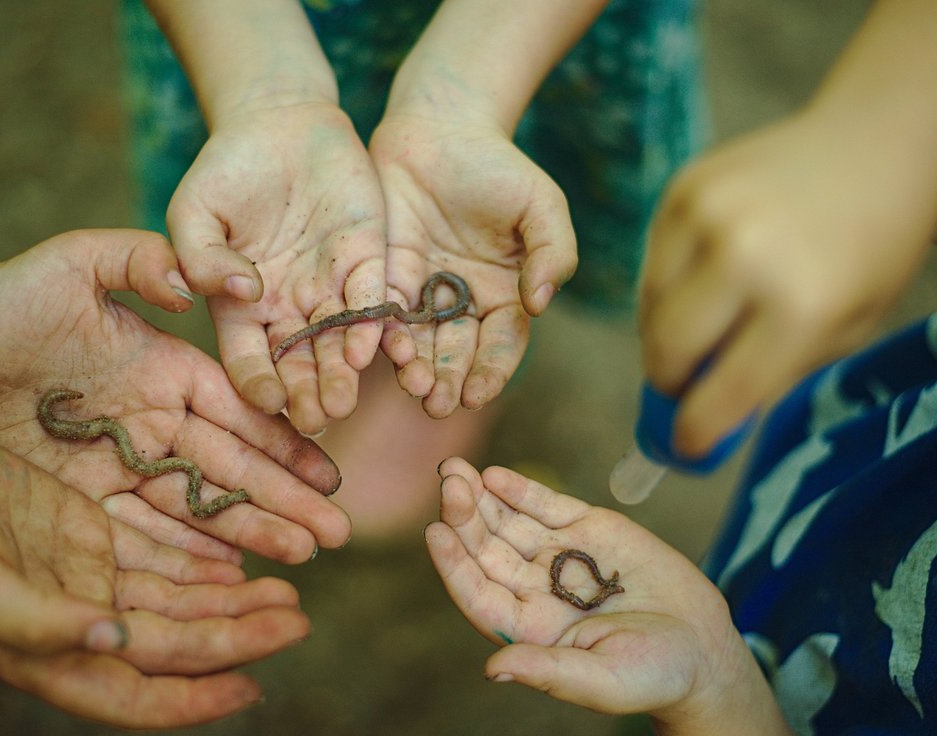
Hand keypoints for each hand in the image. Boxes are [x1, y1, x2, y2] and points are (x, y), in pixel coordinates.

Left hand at [0, 228, 350, 563]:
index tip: (329, 470)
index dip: (285, 443)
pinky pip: (143, 528)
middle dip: (286, 499)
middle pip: (232, 467)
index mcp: (169, 369)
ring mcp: (125, 461)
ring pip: (197, 504)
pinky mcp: (85, 494)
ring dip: (250, 531)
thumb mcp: (80, 259)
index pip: (240, 412)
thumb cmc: (9, 294)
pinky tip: (229, 573)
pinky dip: (186, 551)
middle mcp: (158, 420)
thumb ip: (146, 261)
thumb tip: (211, 285)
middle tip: (336, 531)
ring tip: (302, 555)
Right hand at [0, 424, 310, 727]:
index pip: (139, 693)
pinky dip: (201, 560)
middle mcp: (77, 623)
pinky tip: (240, 557)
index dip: (197, 698)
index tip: (254, 686)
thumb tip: (112, 642)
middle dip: (237, 637)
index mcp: (50, 654)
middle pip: (176, 643)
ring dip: (230, 600)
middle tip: (297, 619)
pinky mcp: (87, 532)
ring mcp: (85, 577)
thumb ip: (39, 623)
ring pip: (176, 600)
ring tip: (287, 592)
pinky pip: (159, 553)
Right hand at [166, 102, 388, 434]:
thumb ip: (201, 254)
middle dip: (309, 392)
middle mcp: (290, 310)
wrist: (280, 123)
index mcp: (242, 308)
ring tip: (346, 399)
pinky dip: (375, 324)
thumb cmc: (226, 170)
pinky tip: (376, 347)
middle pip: (300, 363)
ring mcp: (331, 290)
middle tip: (319, 418)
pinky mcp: (368, 262)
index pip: (248, 358)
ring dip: (344, 373)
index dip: (257, 381)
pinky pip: (374, 300)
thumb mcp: (195, 209)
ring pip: (341, 343)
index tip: (268, 401)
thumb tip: (240, 291)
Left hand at [369, 115, 576, 417]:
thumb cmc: (498, 167)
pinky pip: (383, 315)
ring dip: (416, 370)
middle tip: (438, 404)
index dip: (491, 372)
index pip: (501, 346)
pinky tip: (385, 352)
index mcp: (505, 297)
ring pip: (419, 344)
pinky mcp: (385, 279)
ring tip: (413, 388)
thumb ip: (553, 253)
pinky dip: (383, 336)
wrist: (439, 129)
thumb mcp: (541, 206)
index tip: (477, 394)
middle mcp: (462, 306)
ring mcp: (422, 295)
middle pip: (457, 355)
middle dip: (448, 381)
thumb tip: (541, 304)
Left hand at [425, 457, 745, 718]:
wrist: (704, 648)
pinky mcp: (589, 529)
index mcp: (529, 628)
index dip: (454, 565)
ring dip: (481, 496)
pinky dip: (521, 490)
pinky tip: (496, 475)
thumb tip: (491, 669)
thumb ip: (548, 671)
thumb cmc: (655, 676)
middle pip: (487, 550)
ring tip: (455, 470)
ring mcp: (559, 555)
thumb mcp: (602, 680)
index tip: (435, 534)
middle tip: (448, 484)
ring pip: (509, 522)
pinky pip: (545, 505)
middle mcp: (535, 589)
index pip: (479, 593)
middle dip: (464, 517)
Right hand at [639, 113, 935, 455]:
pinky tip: (707, 275)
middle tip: (688, 386)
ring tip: (705, 325)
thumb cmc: (870, 247)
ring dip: (666, 334)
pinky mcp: (680, 191)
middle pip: (664, 355)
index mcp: (798, 306)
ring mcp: (704, 218)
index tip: (688, 444)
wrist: (873, 141)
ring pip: (647, 311)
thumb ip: (771, 379)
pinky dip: (668, 287)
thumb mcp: (844, 329)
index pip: (718, 398)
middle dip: (670, 383)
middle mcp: (743, 258)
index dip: (695, 434)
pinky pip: (650, 266)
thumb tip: (701, 423)